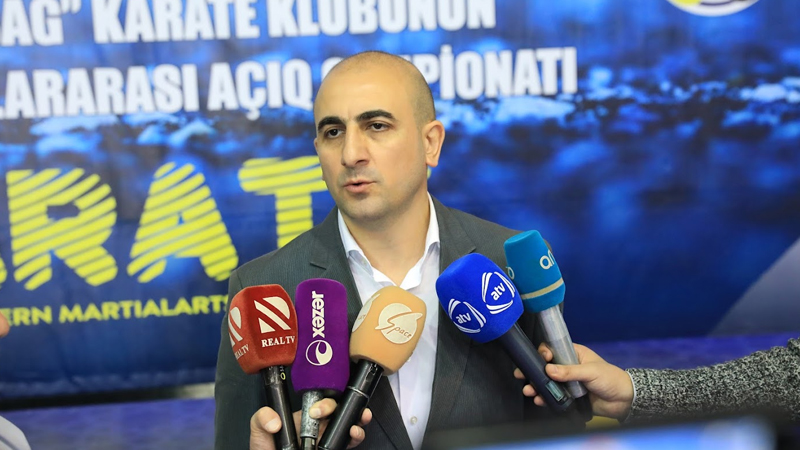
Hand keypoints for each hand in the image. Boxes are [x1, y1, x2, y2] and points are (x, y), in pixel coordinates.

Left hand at [250, 398, 371, 449]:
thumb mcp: (260, 433)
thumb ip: (261, 419)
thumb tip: (275, 421)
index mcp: (305, 418)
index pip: (319, 401)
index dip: (323, 400)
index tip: (315, 411)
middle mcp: (320, 425)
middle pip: (339, 408)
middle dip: (342, 405)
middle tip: (330, 413)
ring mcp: (329, 438)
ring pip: (350, 421)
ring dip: (359, 416)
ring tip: (361, 417)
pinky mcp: (335, 448)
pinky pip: (350, 440)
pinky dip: (357, 435)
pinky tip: (354, 432)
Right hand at [514, 343, 633, 419]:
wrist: (623, 401)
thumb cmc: (611, 379)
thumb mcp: (590, 371)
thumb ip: (569, 371)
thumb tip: (549, 369)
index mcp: (574, 354)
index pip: (553, 349)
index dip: (544, 353)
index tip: (541, 359)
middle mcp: (568, 367)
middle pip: (546, 366)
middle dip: (533, 371)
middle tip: (521, 374)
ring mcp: (567, 382)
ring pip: (547, 382)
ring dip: (536, 385)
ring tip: (528, 390)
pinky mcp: (569, 396)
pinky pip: (553, 395)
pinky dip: (545, 397)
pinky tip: (539, 399)